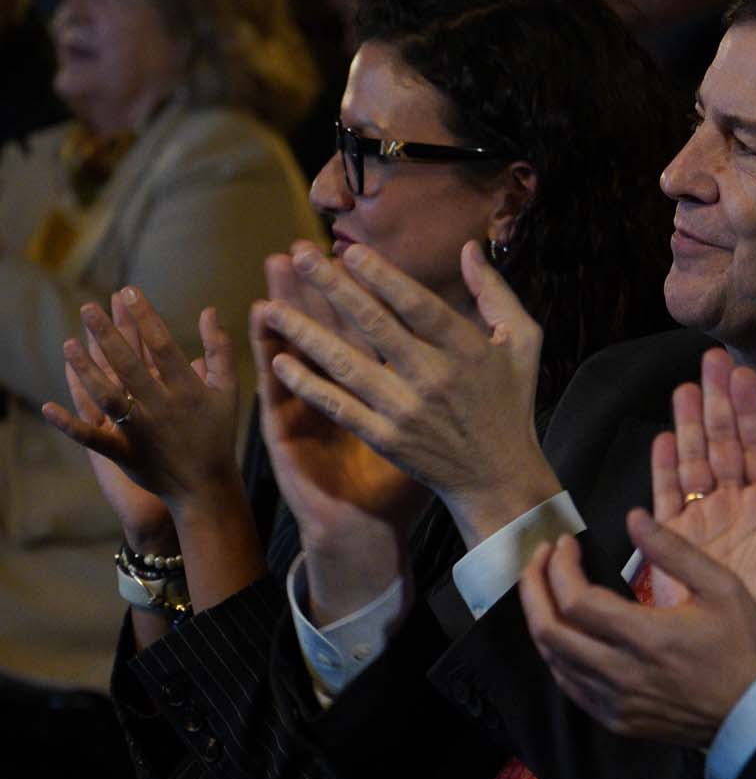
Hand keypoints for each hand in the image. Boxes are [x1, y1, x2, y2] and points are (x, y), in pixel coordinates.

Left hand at [41, 287, 240, 510]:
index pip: (164, 346)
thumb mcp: (227, 390)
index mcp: (188, 390)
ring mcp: (141, 431)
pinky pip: (93, 437)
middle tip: (88, 308)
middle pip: (130, 366)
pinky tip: (47, 407)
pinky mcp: (124, 453)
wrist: (206, 485)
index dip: (146, 317)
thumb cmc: (218, 433)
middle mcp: (162, 407)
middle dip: (108, 335)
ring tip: (69, 343)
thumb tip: (209, 311)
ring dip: (86, 370)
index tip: (129, 291)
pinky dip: (69, 425)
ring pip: (108, 396)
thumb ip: (219, 350)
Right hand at [252, 250, 429, 620]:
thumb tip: (468, 337)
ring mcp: (314, 409)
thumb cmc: (414, 474)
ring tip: (271, 278)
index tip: (354, 251)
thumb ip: (452, 376)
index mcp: (383, 380)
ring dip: (286, 316)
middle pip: (329, 328)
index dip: (363, 290)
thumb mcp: (440, 419)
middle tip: (298, 249)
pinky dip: (274, 366)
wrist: (379, 529)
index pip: (371, 324)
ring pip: (300, 353)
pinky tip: (263, 336)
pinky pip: (283, 395)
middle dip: (315, 290)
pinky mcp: (294, 433)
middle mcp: (348, 388)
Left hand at [260, 239, 559, 547]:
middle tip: (299, 254)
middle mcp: (433, 378)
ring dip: (305, 333)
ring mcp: (406, 411)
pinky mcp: (386, 439)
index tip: (349, 250)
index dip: (382, 276)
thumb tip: (469, 249)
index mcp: (466, 349)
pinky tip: (279, 363)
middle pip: (374, 325)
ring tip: (272, 306)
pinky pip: (339, 407)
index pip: (417, 305)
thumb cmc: (509, 402)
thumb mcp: (522, 342)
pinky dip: (308, 386)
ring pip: (346, 365)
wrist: (499, 477)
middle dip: (333, 287)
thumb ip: (495, 293)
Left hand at [520, 523, 755, 745]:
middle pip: (550, 631)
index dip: (559, 567)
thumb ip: (673, 550)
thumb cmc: (744, 645)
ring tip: (545, 588)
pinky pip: (569, 685)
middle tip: (539, 559)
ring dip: (541, 619)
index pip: (576, 600)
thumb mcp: (721, 587)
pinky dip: (556, 653)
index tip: (564, 543)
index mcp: (648, 637)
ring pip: (553, 660)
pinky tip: (564, 631)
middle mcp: (622, 674)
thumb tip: (632, 516)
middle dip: (533, 588)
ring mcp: (615, 702)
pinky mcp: (615, 720)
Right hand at [645, 349, 755, 645]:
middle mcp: (735, 505)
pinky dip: (664, 466)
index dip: (751, 409)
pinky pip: (667, 494)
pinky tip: (664, 437)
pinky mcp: (673, 539)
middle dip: (717, 401)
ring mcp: (703, 519)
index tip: (742, 373)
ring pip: (695, 459)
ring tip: (684, 387)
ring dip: (691, 423)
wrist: (744, 657)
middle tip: (710, 360)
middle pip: (724, 442)